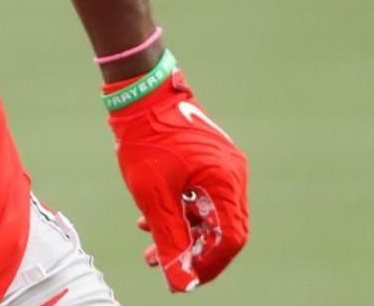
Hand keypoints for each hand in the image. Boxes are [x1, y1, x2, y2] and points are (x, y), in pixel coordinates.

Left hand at [108, 67, 248, 292]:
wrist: (140, 94)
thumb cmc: (146, 139)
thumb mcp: (153, 195)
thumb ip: (169, 238)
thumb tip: (179, 280)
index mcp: (226, 181)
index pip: (231, 238)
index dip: (209, 264)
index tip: (184, 278)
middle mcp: (233, 173)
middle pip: (224, 229)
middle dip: (194, 252)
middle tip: (165, 267)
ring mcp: (224, 165)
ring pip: (211, 214)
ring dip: (183, 233)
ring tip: (150, 247)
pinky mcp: (210, 160)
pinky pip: (203, 196)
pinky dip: (181, 212)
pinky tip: (150, 219)